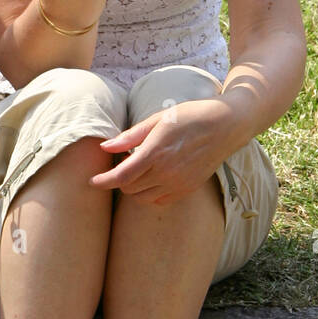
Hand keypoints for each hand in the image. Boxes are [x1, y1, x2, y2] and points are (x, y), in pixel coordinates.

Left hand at [89, 98, 232, 205]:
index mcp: (156, 153)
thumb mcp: (157, 120)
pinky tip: (152, 178)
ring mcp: (178, 184)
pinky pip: (159, 201)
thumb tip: (105, 147)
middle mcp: (167, 173)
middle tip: (125, 161)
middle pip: (129, 189)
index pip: (122, 177)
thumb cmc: (189, 117)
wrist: (225, 126)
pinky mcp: (187, 190)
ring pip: (142, 198)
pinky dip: (149, 194)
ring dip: (133, 187)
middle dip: (119, 179)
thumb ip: (130, 136)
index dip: (103, 181)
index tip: (92, 181)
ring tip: (140, 168)